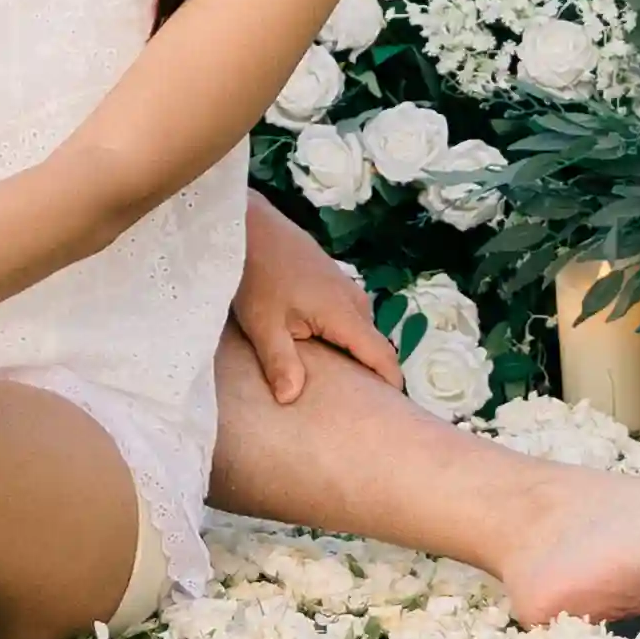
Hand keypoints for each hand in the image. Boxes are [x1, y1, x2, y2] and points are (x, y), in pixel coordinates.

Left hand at [231, 191, 399, 406]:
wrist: (249, 226)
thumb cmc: (256, 276)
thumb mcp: (263, 324)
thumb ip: (281, 362)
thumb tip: (292, 399)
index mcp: (345, 314)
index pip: (383, 356)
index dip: (390, 385)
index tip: (386, 412)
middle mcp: (355, 301)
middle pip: (373, 346)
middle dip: (367, 375)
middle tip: (350, 404)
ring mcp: (346, 288)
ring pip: (359, 331)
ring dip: (351, 354)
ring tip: (332, 382)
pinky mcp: (333, 281)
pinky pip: (348, 317)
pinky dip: (340, 337)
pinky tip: (318, 349)